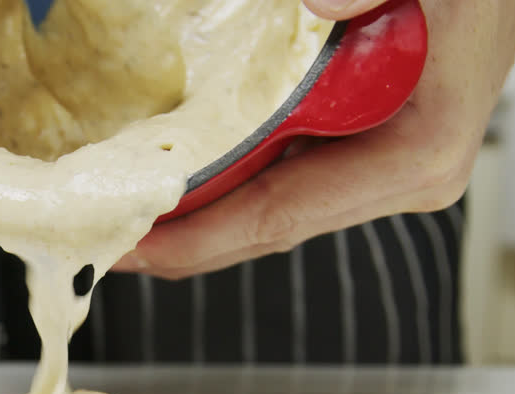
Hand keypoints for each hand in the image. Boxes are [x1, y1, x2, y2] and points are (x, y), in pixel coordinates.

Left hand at [112, 0, 514, 279]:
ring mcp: (379, 174)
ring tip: (120, 211)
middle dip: (180, 237)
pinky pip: (280, 179)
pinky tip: (172, 172)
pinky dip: (225, 178)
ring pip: (267, 209)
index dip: (195, 239)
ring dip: (195, 212)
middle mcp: (397, 180)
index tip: (129, 249)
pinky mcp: (364, 157)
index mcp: (413, 157)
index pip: (279, 217)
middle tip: (101, 238)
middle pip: (264, 227)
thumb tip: (316, 1)